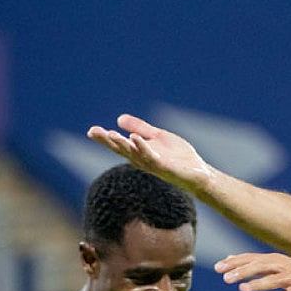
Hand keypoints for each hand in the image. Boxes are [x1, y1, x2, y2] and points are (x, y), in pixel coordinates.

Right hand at [86, 114, 213, 190]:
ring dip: (122, 144)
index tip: (91, 130)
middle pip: (121, 149)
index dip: (104, 139)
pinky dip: (143, 148)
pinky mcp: (165, 167)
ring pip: (133, 154)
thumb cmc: (178, 156)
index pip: (118, 145)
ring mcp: (153, 164)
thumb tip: (118, 119)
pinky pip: (151, 157)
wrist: (198, 172)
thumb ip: (139, 128)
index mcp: (138, 152)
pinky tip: (136, 138)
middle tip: (94, 132)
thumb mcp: (157, 137)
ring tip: (111, 134)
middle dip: (107, 141)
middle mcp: (142, 160)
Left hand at [216, 252, 290, 290]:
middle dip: (242, 271)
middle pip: (260, 267)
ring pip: (273, 280)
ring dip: (257, 284)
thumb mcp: (279, 264)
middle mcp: (284, 267)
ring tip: (243, 289)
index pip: (252, 259)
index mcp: (277, 260)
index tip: (217, 268)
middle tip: (225, 278)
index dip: (235, 262)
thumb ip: (256, 263)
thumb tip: (231, 259)